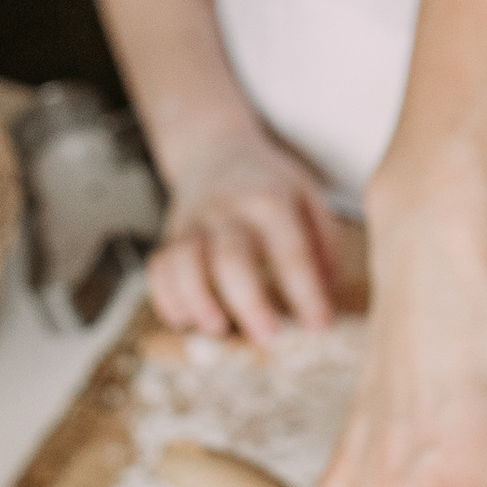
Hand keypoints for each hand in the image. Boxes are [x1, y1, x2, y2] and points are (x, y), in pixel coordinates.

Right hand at [148, 128, 342, 343]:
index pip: (290, 249)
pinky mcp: (169, 236)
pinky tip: (185, 320)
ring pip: (185, 264)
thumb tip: (328, 289)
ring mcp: (193, 223)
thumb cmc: (270, 185)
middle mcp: (227, 210)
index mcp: (270, 200)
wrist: (215, 150)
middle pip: (231, 258)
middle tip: (270, 336)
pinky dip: (166, 298)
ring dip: (198, 302)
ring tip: (219, 329)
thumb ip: (325, 241)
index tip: (319, 326)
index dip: (306, 291)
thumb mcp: (309, 195)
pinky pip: (159, 269)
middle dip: (249, 302)